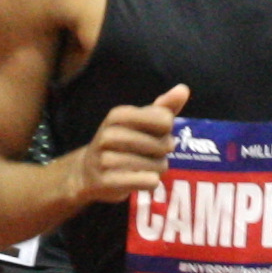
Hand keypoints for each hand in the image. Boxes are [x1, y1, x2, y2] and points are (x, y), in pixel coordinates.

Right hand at [71, 84, 189, 205]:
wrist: (88, 172)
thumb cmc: (122, 143)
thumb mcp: (140, 122)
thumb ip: (163, 107)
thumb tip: (183, 90)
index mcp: (118, 115)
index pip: (164, 119)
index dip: (167, 129)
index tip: (156, 133)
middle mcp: (109, 134)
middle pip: (162, 144)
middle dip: (164, 151)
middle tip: (155, 153)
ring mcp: (105, 159)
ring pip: (156, 165)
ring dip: (158, 169)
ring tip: (149, 167)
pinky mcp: (107, 181)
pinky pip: (146, 181)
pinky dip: (151, 182)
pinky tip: (145, 179)